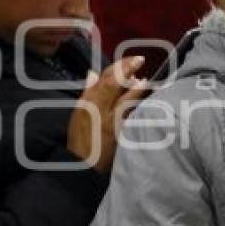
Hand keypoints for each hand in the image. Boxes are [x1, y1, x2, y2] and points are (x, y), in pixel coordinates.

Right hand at [67, 56, 147, 173]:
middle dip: (127, 69)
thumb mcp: (79, 114)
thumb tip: (93, 74)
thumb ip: (88, 93)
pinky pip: (129, 113)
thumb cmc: (81, 139)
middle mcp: (96, 108)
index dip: (118, 67)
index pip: (103, 79)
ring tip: (145, 79)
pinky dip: (137, 101)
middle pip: (112, 83)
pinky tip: (146, 94)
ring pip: (122, 96)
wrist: (82, 165)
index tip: (132, 61)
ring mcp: (108, 120)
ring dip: (135, 85)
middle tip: (140, 59)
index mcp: (86, 102)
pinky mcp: (118, 132)